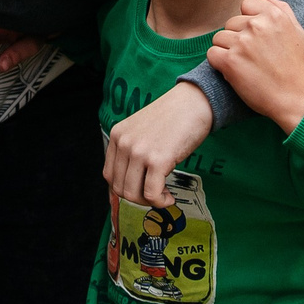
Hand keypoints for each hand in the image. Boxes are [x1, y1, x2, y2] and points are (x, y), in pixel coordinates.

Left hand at [104, 84, 215, 206]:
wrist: (194, 102)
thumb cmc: (173, 117)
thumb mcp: (142, 130)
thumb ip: (133, 150)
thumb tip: (133, 181)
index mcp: (117, 135)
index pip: (109, 175)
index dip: (124, 188)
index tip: (139, 190)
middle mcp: (124, 143)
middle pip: (118, 187)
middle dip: (137, 198)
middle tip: (154, 194)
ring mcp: (140, 152)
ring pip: (132, 194)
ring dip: (148, 202)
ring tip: (163, 195)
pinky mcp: (158, 160)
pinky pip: (152, 193)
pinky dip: (160, 202)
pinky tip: (169, 197)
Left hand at [206, 0, 303, 134]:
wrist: (294, 98)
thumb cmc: (295, 65)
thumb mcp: (296, 30)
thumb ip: (279, 8)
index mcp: (273, 15)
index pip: (246, 6)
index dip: (249, 23)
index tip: (258, 39)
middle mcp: (257, 25)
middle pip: (231, 23)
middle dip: (238, 38)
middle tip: (253, 56)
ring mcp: (242, 42)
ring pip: (219, 38)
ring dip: (228, 51)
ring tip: (245, 64)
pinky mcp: (230, 61)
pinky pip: (212, 53)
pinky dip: (219, 63)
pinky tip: (234, 71)